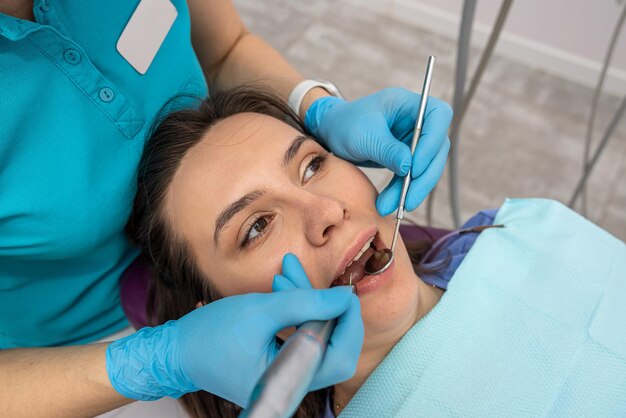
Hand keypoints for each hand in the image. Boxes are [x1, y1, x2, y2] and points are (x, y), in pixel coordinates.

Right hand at [106, 254, 362, 407]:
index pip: (339, 354)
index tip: (344, 290)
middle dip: (324, 307)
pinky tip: (282, 286)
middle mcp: (291, 384)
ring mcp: (284, 374)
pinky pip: (297, 335)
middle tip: (311, 276)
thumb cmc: (211, 335)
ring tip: (286, 271)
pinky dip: (294, 311)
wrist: (175, 351)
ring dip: (305, 302)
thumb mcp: (261, 311)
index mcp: (289, 381)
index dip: (347, 320)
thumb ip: (306, 302)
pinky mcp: (277, 362)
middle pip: (331, 345)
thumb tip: (345, 296)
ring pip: (313, 335)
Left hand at [305, 87, 451, 215]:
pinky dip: (403, 190)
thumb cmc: (344, 125)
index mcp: (406, 103)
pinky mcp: (406, 155)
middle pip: (437, 146)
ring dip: (413, 189)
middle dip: (424, 176)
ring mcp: (412, 138)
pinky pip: (412, 175)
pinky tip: (391, 203)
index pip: (438, 115)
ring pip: (426, 165)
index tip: (415, 167)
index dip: (432, 142)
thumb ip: (388, 150)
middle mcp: (415, 119)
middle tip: (409, 200)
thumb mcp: (364, 136)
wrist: (330, 132)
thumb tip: (409, 168)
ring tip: (395, 207)